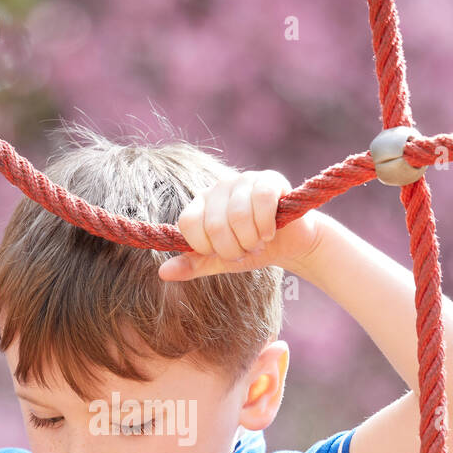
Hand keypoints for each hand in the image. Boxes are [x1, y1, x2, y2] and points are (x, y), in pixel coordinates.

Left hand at [158, 169, 323, 281]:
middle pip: (214, 225)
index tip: (222, 253)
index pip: (188, 224)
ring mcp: (243, 180)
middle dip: (233, 249)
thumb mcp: (219, 262)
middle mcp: (218, 188)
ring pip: (238, 216)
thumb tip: (163, 273)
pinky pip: (261, 202)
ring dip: (252, 240)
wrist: (289, 244)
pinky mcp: (268, 179)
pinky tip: (271, 231)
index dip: (206, 247)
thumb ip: (194, 265)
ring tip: (259, 241)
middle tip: (246, 249)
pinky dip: (266, 225)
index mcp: (200, 204)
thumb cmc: (251, 250)